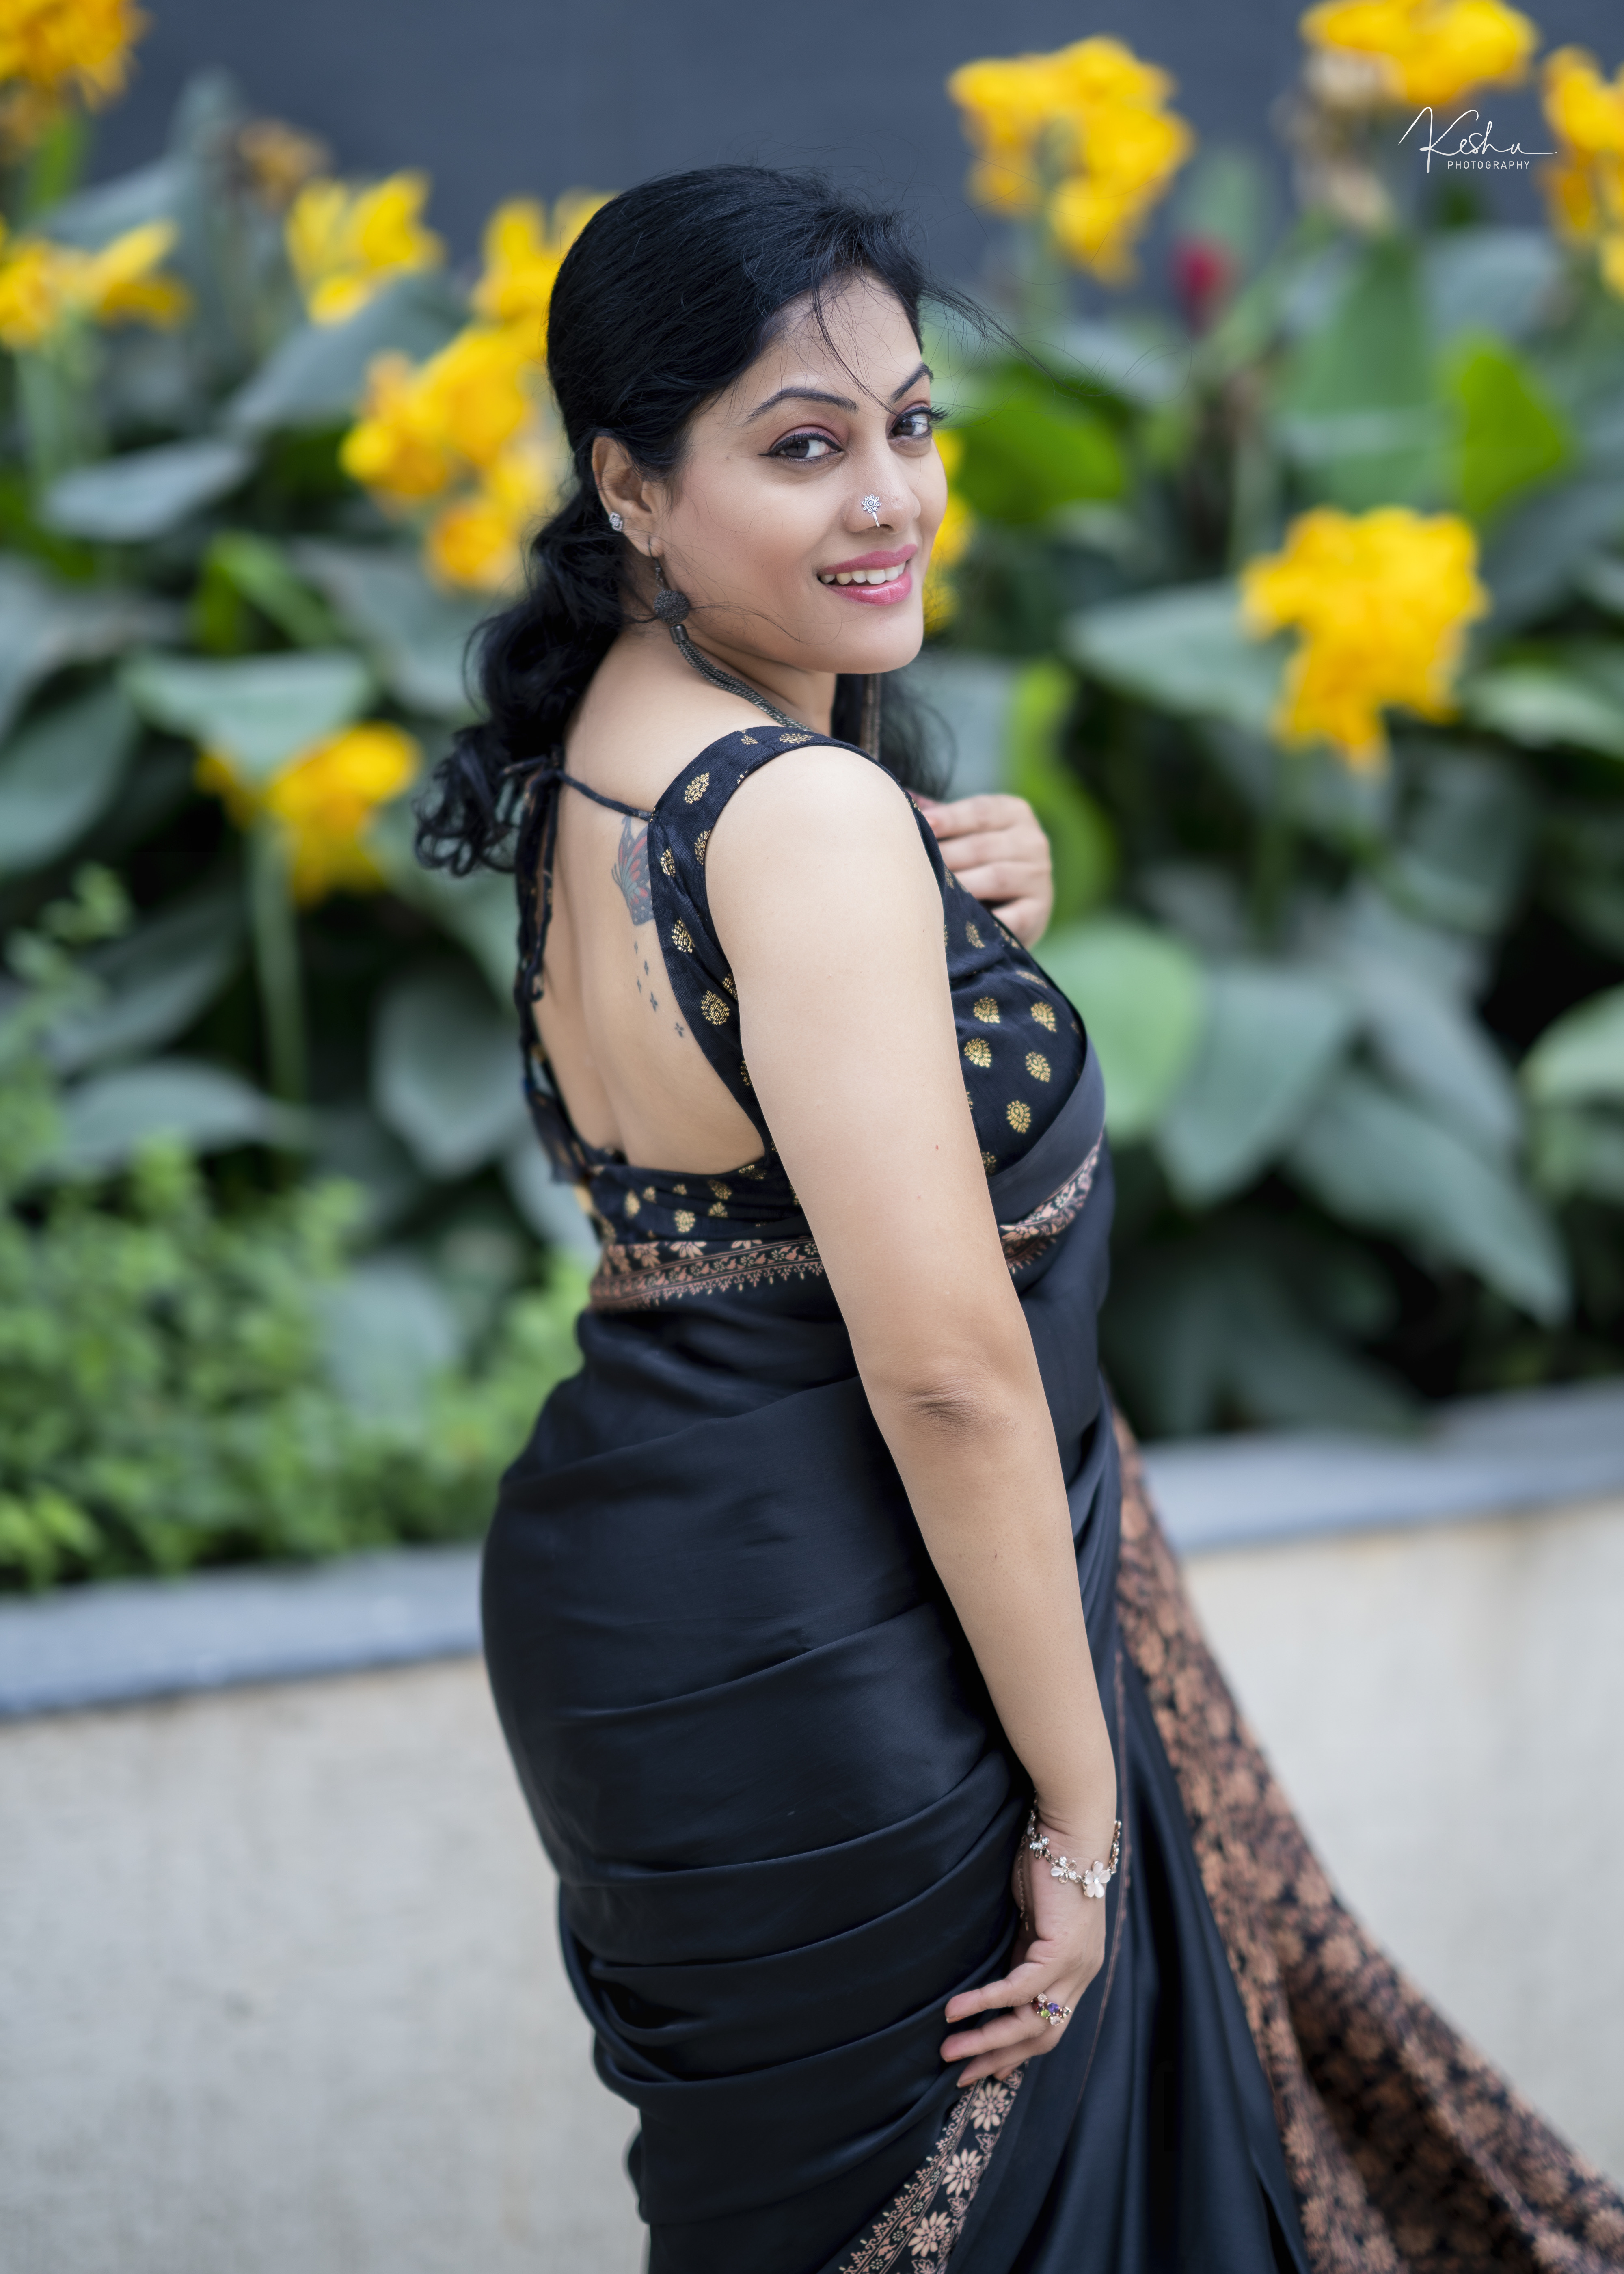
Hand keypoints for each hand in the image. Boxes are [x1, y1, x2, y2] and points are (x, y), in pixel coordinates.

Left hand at [916, 793, 1053, 947]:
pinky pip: (1012, 916)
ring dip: (961, 886)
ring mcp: (1039, 877)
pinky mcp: (1038, 911)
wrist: (1018, 908)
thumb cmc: (980, 862)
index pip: (981, 811)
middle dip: (947, 856)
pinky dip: (988, 920)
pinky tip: (960, 922)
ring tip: (929, 891)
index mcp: (1014, 813)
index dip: (950, 818)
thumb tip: (903, 797)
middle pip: (983, 846)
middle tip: (914, 866)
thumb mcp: (967, 832)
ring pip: (996, 877)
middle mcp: (1033, 841)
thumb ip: (941, 816)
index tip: (924, 824)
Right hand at [940, 1829, 1108, 2087]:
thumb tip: (998, 1984)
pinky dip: (986, 2003)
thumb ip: (1022, 1952)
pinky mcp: (1062, 1951)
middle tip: (959, 2076)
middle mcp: (1081, 1976)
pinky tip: (957, 2012)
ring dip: (986, 2041)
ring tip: (948, 2051)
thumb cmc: (1046, 1863)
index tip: (984, 2069)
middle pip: (1042, 2038)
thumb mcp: (1031, 1919)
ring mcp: (1076, 1967)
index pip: (1048, 2027)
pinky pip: (1020, 1990)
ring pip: (1031, 2024)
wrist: (1069, 1829)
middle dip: (998, 2059)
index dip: (1014, 2052)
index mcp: (1075, 1970)